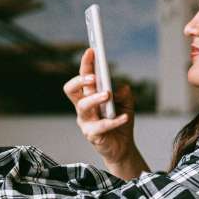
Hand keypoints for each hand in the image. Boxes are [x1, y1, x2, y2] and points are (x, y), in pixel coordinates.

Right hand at [63, 48, 136, 164]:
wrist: (122, 147)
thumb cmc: (120, 121)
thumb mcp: (127, 103)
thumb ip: (124, 92)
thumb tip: (117, 88)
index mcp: (89, 96)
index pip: (83, 77)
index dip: (85, 64)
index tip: (92, 51)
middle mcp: (83, 107)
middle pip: (71, 90)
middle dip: (80, 80)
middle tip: (94, 76)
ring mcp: (85, 121)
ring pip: (82, 106)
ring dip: (95, 98)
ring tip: (108, 95)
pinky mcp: (92, 135)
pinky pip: (100, 126)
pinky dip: (114, 120)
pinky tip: (125, 116)